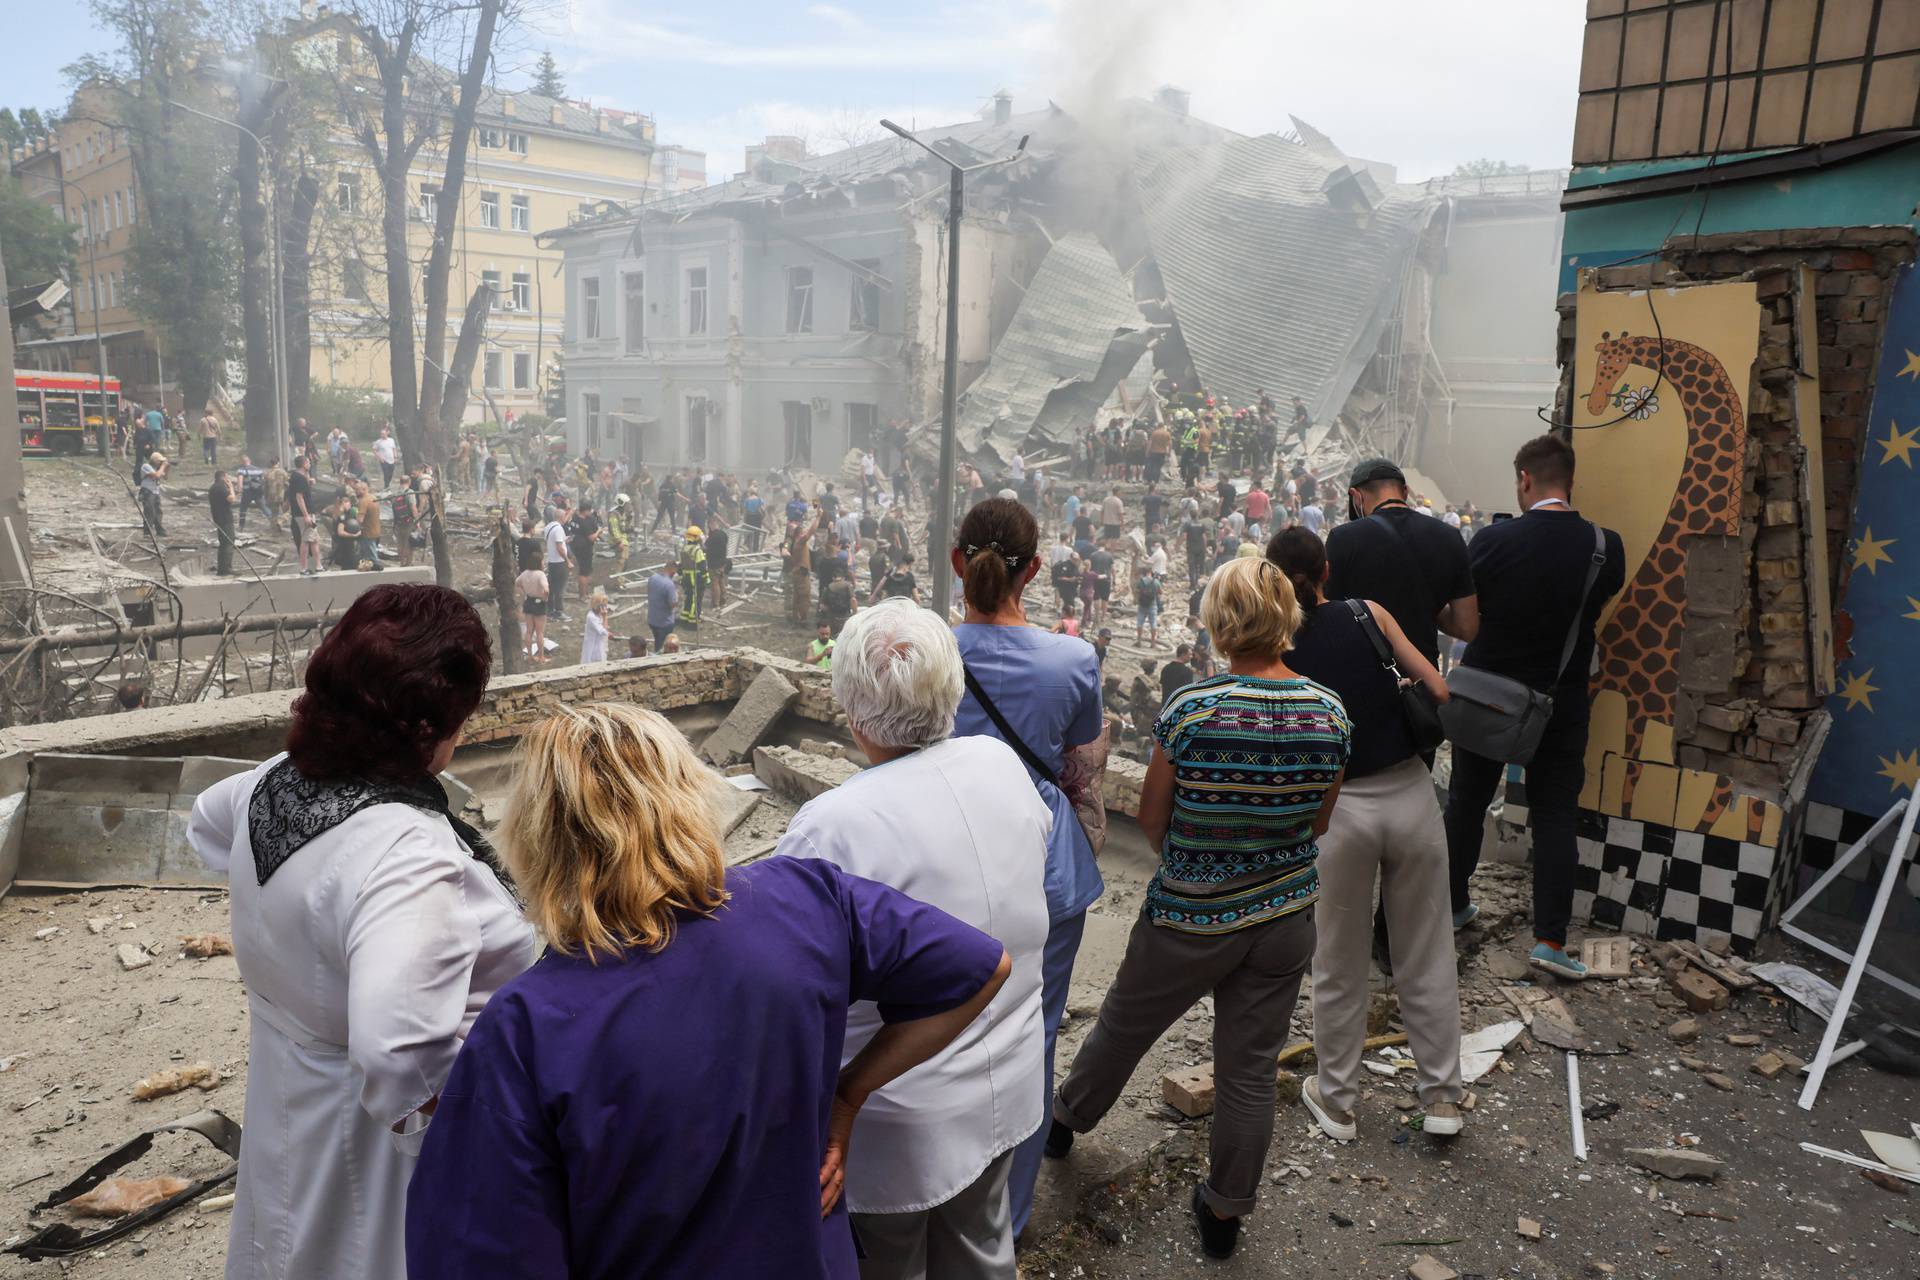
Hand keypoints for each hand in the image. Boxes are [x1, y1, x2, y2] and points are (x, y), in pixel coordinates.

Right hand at [818, 1091, 858, 1217]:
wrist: (845, 1097)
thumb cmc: (831, 1115)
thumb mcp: (820, 1137)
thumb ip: (811, 1149)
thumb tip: (792, 1157)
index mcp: (835, 1162)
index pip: (832, 1188)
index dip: (826, 1203)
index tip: (816, 1218)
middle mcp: (838, 1161)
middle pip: (835, 1190)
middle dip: (825, 1206)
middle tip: (813, 1222)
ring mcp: (839, 1154)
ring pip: (835, 1181)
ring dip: (826, 1196)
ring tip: (815, 1210)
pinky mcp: (837, 1144)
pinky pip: (831, 1162)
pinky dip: (824, 1173)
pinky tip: (816, 1184)